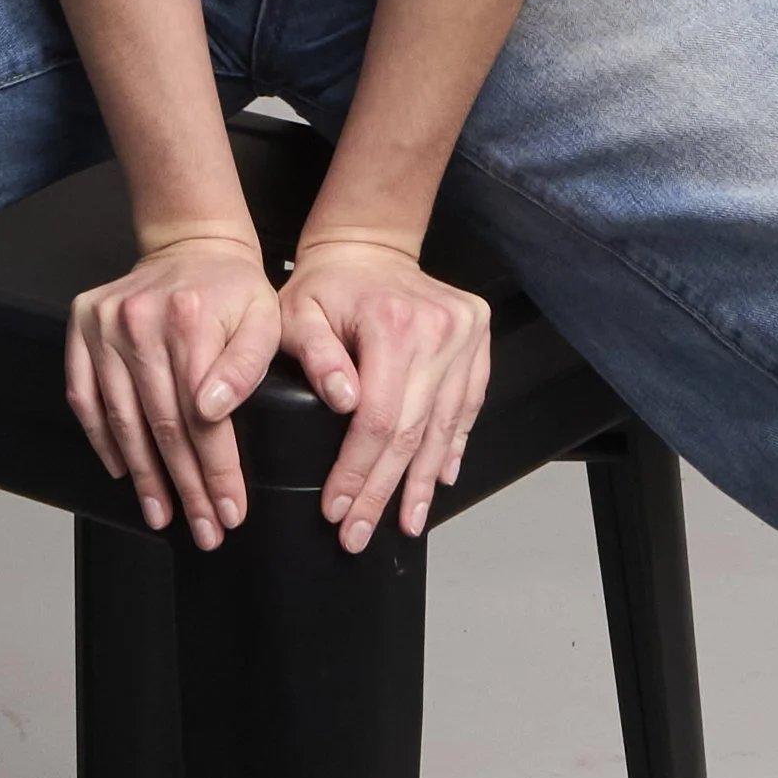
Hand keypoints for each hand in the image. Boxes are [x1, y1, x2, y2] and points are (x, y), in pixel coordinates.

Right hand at [66, 237, 281, 551]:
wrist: (193, 246)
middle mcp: (139, 321)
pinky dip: (101, 438)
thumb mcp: (264, 321)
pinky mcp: (82, 326)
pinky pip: (84, 396)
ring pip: (123, 419)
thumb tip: (212, 410)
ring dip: (143, 475)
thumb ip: (245, 367)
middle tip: (203, 527)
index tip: (229, 510)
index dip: (216, 470)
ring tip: (162, 513)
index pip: (202, 416)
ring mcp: (104, 324)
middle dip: (185, 486)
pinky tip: (121, 469)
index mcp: (190, 319)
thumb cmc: (235, 291)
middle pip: (162, 425)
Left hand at [279, 236, 491, 552]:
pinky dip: (453, 446)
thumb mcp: (298, 313)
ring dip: (423, 481)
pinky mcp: (478, 340)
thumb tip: (341, 399)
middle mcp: (440, 330)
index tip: (337, 508)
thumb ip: (315, 356)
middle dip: (384, 490)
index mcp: (394, 324)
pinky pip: (468, 406)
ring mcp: (466, 335)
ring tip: (406, 521)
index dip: (357, 471)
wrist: (369, 246)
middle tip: (360, 532)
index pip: (377, 419)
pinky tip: (440, 480)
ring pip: (445, 427)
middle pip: (412, 432)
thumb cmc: (326, 284)